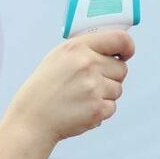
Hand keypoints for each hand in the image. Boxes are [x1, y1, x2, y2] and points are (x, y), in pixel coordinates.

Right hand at [5, 30, 133, 144]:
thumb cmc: (44, 88)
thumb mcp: (58, 57)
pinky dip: (100, 111)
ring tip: (80, 98)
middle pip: (122, 68)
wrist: (32, 119)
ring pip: (118, 89)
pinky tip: (81, 109)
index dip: (127, 47)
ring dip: (105, 95)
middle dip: (111, 76)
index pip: (119, 39)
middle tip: (90, 83)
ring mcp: (94, 87)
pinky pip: (112, 107)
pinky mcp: (97, 108)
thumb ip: (84, 50)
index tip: (126, 53)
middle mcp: (88, 64)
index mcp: (78, 47)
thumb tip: (114, 49)